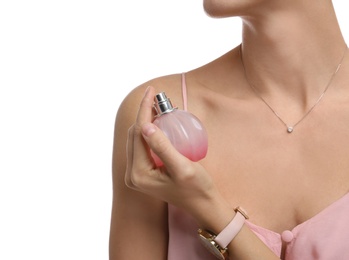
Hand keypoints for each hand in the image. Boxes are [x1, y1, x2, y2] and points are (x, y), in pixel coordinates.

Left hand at [125, 86, 216, 216]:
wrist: (202, 204)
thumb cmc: (197, 188)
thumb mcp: (182, 167)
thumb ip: (163, 147)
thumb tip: (145, 126)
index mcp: (138, 174)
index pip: (138, 134)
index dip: (144, 110)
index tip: (151, 91)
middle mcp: (133, 174)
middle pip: (134, 135)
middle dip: (143, 114)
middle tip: (157, 97)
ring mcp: (137, 174)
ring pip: (137, 139)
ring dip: (145, 121)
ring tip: (157, 107)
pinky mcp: (144, 172)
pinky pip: (143, 146)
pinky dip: (149, 132)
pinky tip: (158, 123)